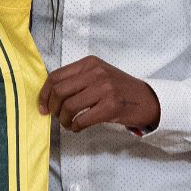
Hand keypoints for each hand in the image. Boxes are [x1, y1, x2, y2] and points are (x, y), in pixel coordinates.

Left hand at [38, 56, 160, 132]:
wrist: (148, 100)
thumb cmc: (121, 90)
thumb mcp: (99, 75)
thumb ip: (78, 80)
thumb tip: (50, 95)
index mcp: (90, 63)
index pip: (56, 76)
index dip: (44, 94)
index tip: (43, 107)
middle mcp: (96, 73)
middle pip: (59, 91)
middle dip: (53, 108)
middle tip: (57, 116)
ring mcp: (104, 89)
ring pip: (69, 106)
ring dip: (64, 120)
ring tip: (69, 123)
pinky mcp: (110, 106)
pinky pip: (82, 119)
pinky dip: (76, 126)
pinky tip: (78, 127)